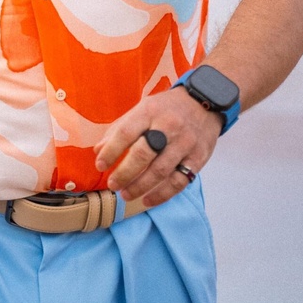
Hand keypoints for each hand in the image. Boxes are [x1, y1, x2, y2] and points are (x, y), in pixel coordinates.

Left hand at [94, 86, 222, 207]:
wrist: (204, 102)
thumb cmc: (166, 108)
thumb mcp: (142, 109)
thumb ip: (120, 128)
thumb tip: (99, 150)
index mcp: (150, 111)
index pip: (126, 133)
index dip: (110, 151)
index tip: (100, 165)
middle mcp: (168, 126)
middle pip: (143, 154)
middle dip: (124, 173)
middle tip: (112, 185)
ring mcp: (185, 143)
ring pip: (160, 171)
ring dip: (140, 187)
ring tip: (125, 195)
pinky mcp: (198, 157)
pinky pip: (179, 181)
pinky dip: (162, 195)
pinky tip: (147, 200)